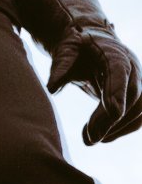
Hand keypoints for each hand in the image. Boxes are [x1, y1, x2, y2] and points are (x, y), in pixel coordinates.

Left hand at [47, 26, 141, 144]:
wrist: (90, 44)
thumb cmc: (77, 47)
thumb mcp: (66, 51)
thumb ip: (60, 67)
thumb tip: (52, 88)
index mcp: (114, 53)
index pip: (121, 72)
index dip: (119, 91)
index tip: (113, 112)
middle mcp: (132, 67)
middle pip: (133, 95)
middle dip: (113, 119)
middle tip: (90, 135)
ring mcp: (137, 82)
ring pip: (139, 110)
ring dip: (117, 129)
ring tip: (89, 139)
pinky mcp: (135, 96)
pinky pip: (137, 117)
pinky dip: (121, 130)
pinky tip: (99, 137)